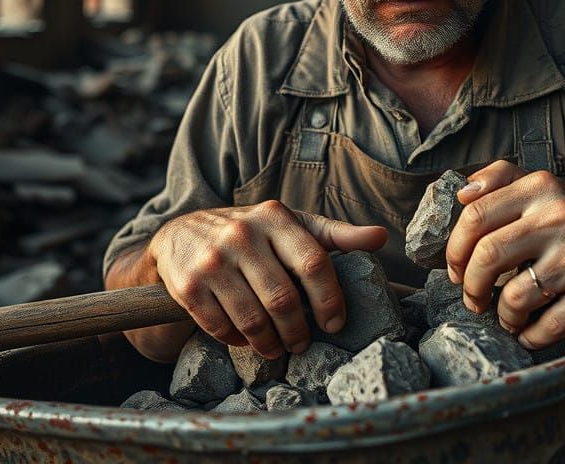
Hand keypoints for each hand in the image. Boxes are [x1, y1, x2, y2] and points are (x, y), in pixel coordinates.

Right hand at [149, 201, 386, 358]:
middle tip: (303, 343)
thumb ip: (336, 234)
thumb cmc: (252, 233)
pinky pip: (221, 328)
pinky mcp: (187, 285)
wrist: (182, 234)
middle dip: (299, 331)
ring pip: (253, 320)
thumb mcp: (292, 225)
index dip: (329, 300)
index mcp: (275, 216)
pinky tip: (247, 339)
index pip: (314, 263)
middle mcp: (242, 235)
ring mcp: (212, 260)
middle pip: (284, 299)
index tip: (335, 324)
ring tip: (278, 347)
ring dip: (271, 344)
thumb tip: (381, 237)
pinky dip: (238, 341)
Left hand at [445, 160, 564, 348]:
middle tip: (473, 298)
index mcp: (542, 188)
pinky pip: (547, 325)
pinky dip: (531, 336)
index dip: (455, 249)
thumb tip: (461, 193)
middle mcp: (561, 217)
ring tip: (507, 316)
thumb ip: (502, 181)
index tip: (455, 269)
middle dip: (471, 286)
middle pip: (488, 256)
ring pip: (515, 297)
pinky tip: (529, 332)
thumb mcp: (546, 192)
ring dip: (503, 316)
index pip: (476, 215)